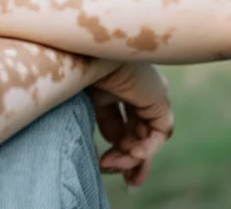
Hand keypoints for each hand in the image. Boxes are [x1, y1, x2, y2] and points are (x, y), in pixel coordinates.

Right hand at [89, 63, 172, 186]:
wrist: (86, 52)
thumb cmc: (71, 70)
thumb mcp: (78, 101)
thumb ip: (92, 122)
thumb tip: (101, 146)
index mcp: (108, 85)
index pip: (116, 123)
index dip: (112, 146)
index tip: (102, 164)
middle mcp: (130, 88)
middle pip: (135, 130)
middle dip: (127, 157)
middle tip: (119, 177)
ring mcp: (146, 92)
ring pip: (147, 135)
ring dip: (133, 157)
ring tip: (114, 166)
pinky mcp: (159, 98)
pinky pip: (160, 132)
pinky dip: (147, 148)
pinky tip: (132, 155)